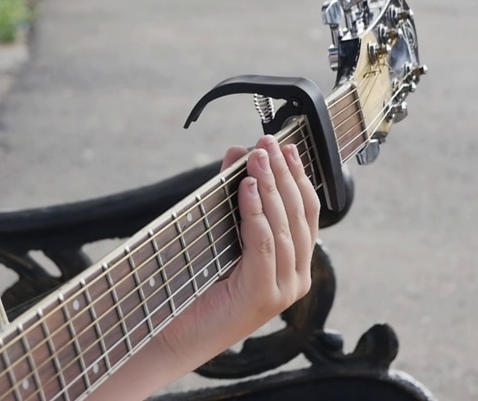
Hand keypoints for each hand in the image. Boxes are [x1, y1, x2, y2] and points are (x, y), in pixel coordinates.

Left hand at [157, 135, 320, 362]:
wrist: (170, 334)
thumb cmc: (196, 287)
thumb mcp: (221, 232)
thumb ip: (234, 195)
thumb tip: (236, 151)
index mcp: (293, 266)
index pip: (306, 212)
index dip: (298, 176)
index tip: (287, 147)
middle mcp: (295, 279)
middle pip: (298, 214)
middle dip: (284, 174)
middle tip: (268, 143)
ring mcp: (283, 290)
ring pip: (284, 227)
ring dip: (271, 186)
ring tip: (257, 158)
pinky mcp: (262, 296)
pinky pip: (265, 245)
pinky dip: (256, 213)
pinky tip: (248, 189)